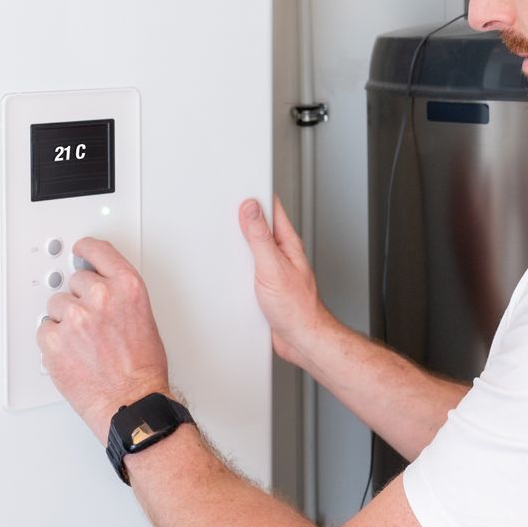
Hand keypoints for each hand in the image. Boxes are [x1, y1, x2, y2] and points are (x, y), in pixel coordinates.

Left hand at [36, 239, 172, 441]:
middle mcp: (101, 297)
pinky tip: (72, 354)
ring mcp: (75, 318)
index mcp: (126, 287)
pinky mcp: (55, 340)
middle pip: (74, 281)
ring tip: (83, 343)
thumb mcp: (144, 318)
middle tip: (91, 324)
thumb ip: (119, 296)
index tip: (79, 249)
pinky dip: (54, 342)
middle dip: (79, 299)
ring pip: (56, 305)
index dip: (85, 249)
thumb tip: (99, 287)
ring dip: (65, 321)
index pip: (98, 251)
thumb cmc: (142, 369)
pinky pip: (44, 330)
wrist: (132, 402)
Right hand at [238, 197, 334, 369]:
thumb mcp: (273, 267)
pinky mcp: (266, 287)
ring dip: (239, 243)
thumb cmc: (297, 308)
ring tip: (225, 231)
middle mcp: (281, 254)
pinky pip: (249, 270)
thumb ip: (260, 237)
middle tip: (226, 205)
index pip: (272, 209)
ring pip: (253, 249)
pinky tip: (230, 268)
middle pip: (259, 227)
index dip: (256, 194)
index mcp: (287, 243)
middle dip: (242, 216)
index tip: (240, 186)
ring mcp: (274, 270)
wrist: (302, 339)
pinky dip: (238, 266)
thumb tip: (251, 208)